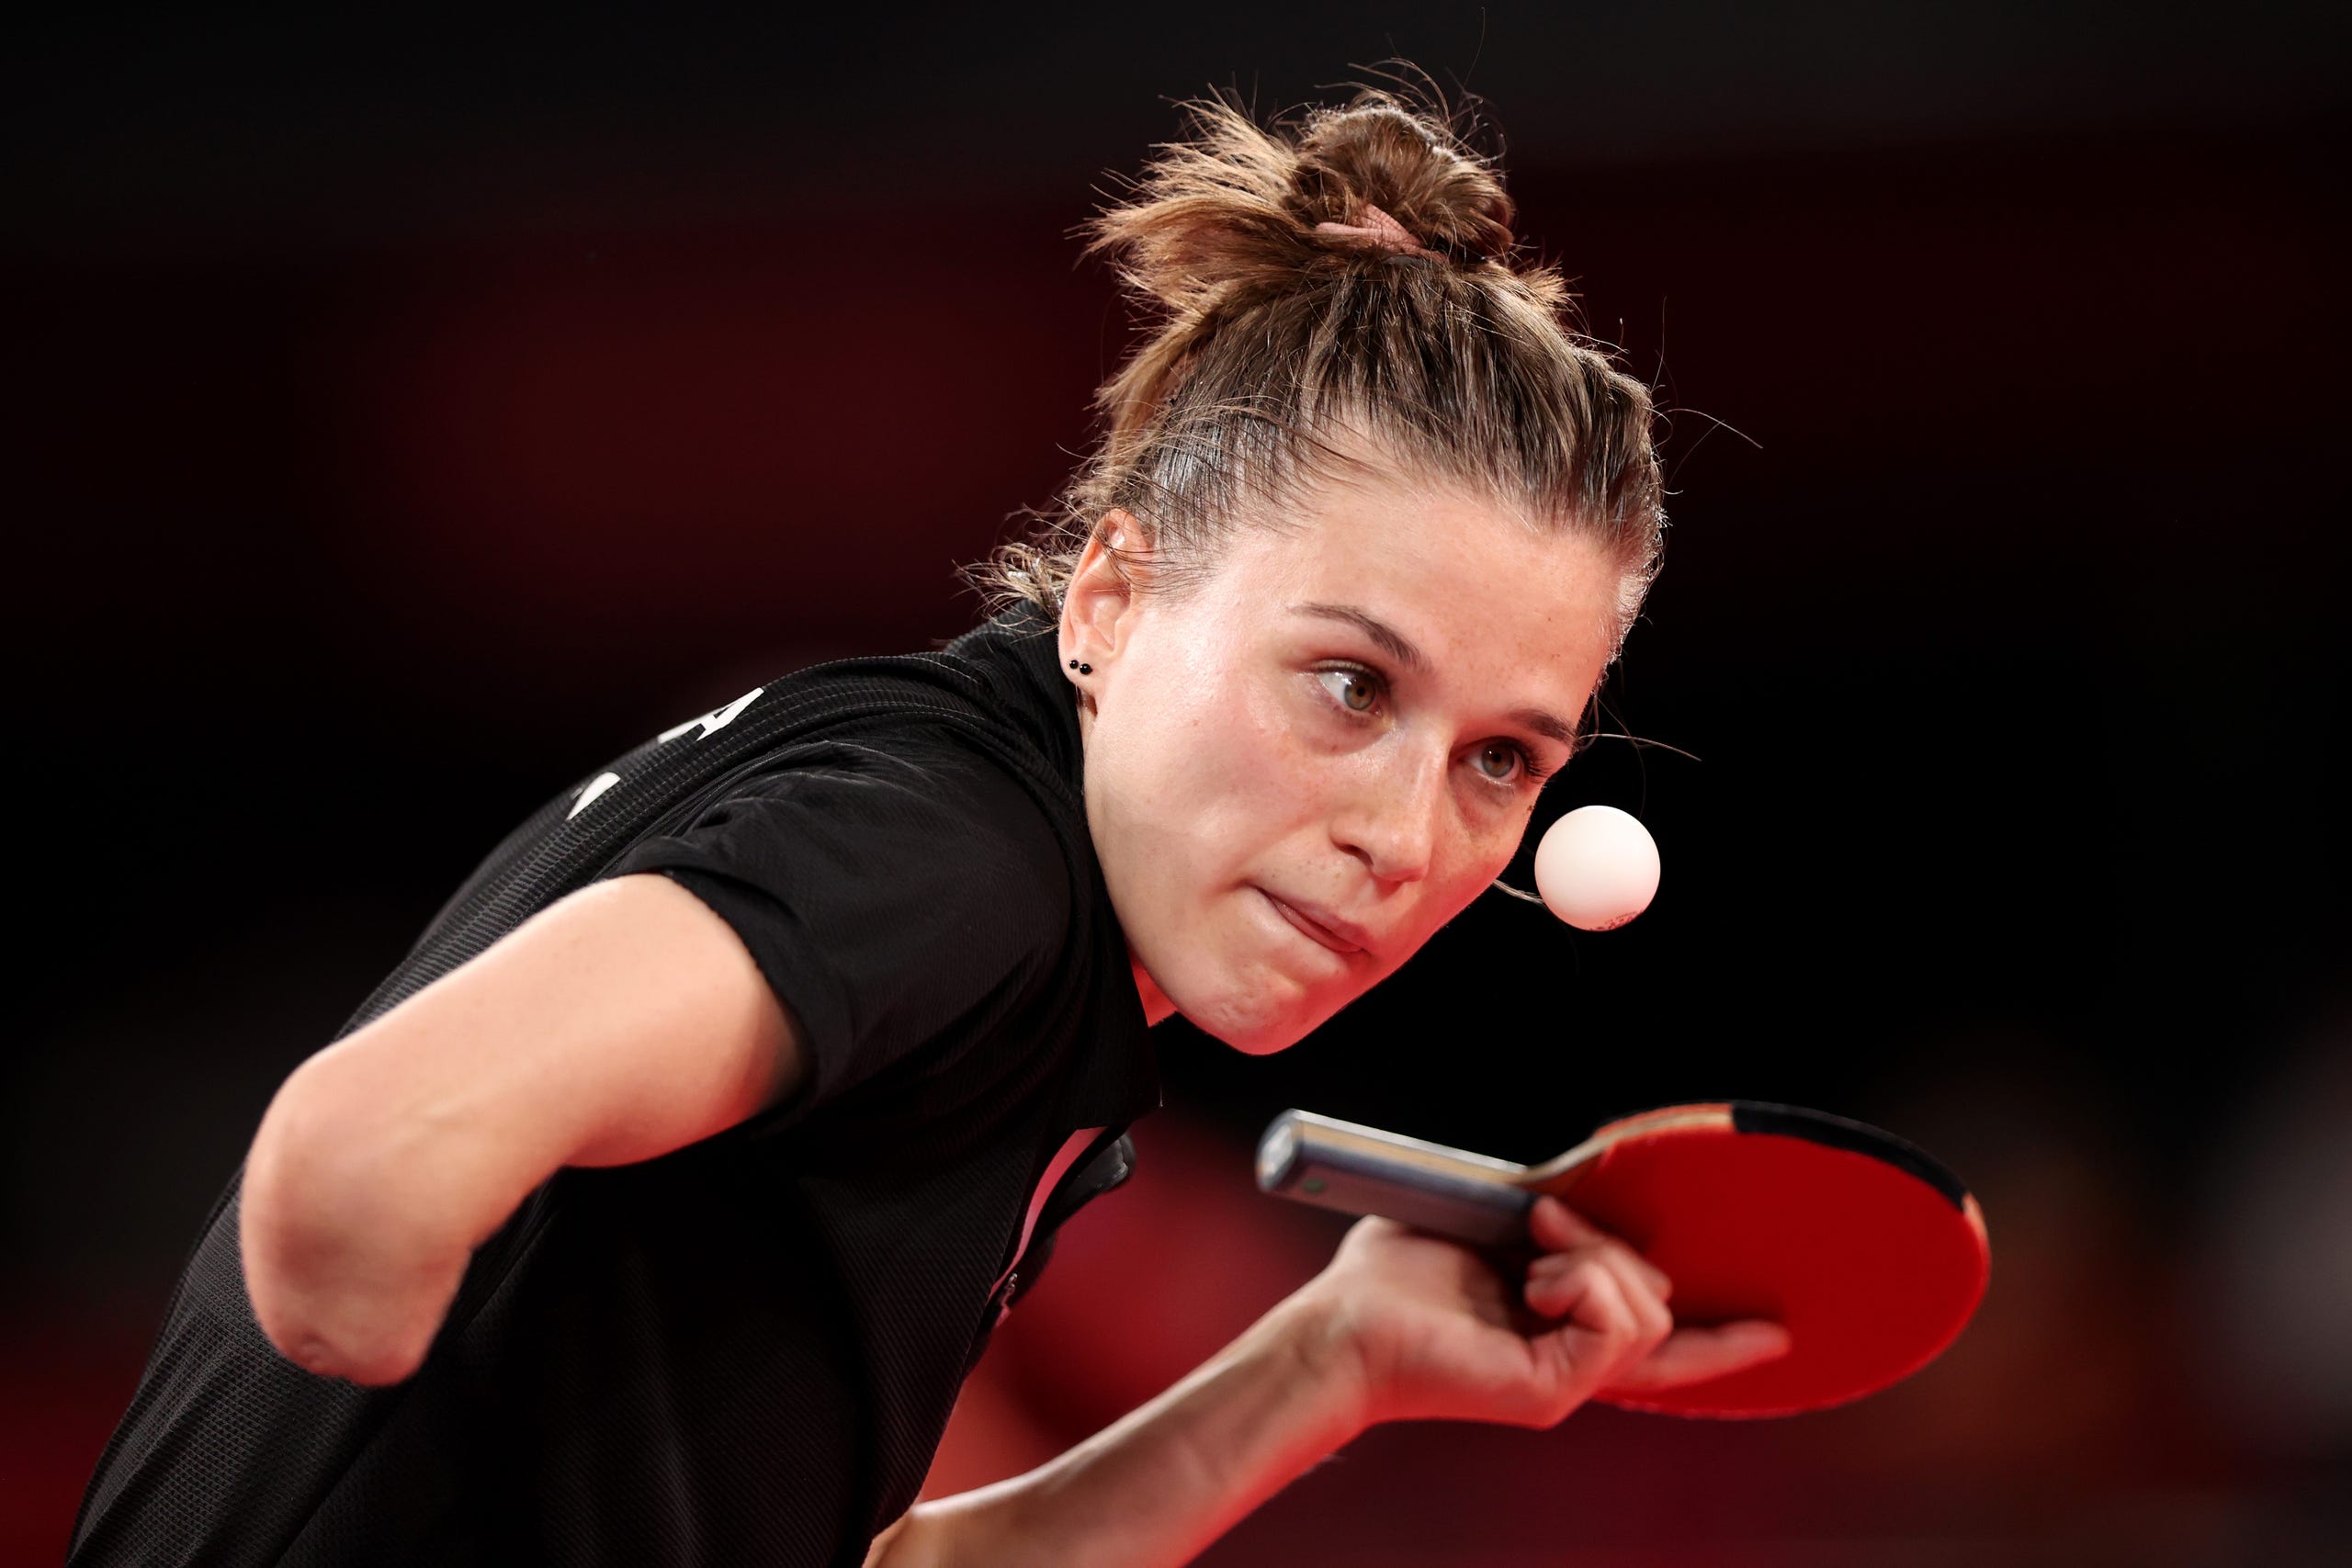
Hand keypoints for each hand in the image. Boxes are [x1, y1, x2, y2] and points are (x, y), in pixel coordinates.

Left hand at [1294, 1196, 1791, 1428]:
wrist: (1342, 1319)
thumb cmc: (1395, 1271)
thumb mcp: (1482, 1220)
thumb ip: (1537, 1212)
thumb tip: (1575, 1197)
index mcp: (1561, 1327)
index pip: (1662, 1344)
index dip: (1724, 1339)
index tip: (1777, 1330)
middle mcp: (1573, 1361)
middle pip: (1661, 1302)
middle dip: (1611, 1243)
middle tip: (1539, 1224)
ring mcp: (1566, 1380)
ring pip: (1649, 1310)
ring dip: (1593, 1258)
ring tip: (1531, 1255)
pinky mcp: (1552, 1392)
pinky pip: (1618, 1327)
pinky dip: (1584, 1282)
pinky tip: (1534, 1280)